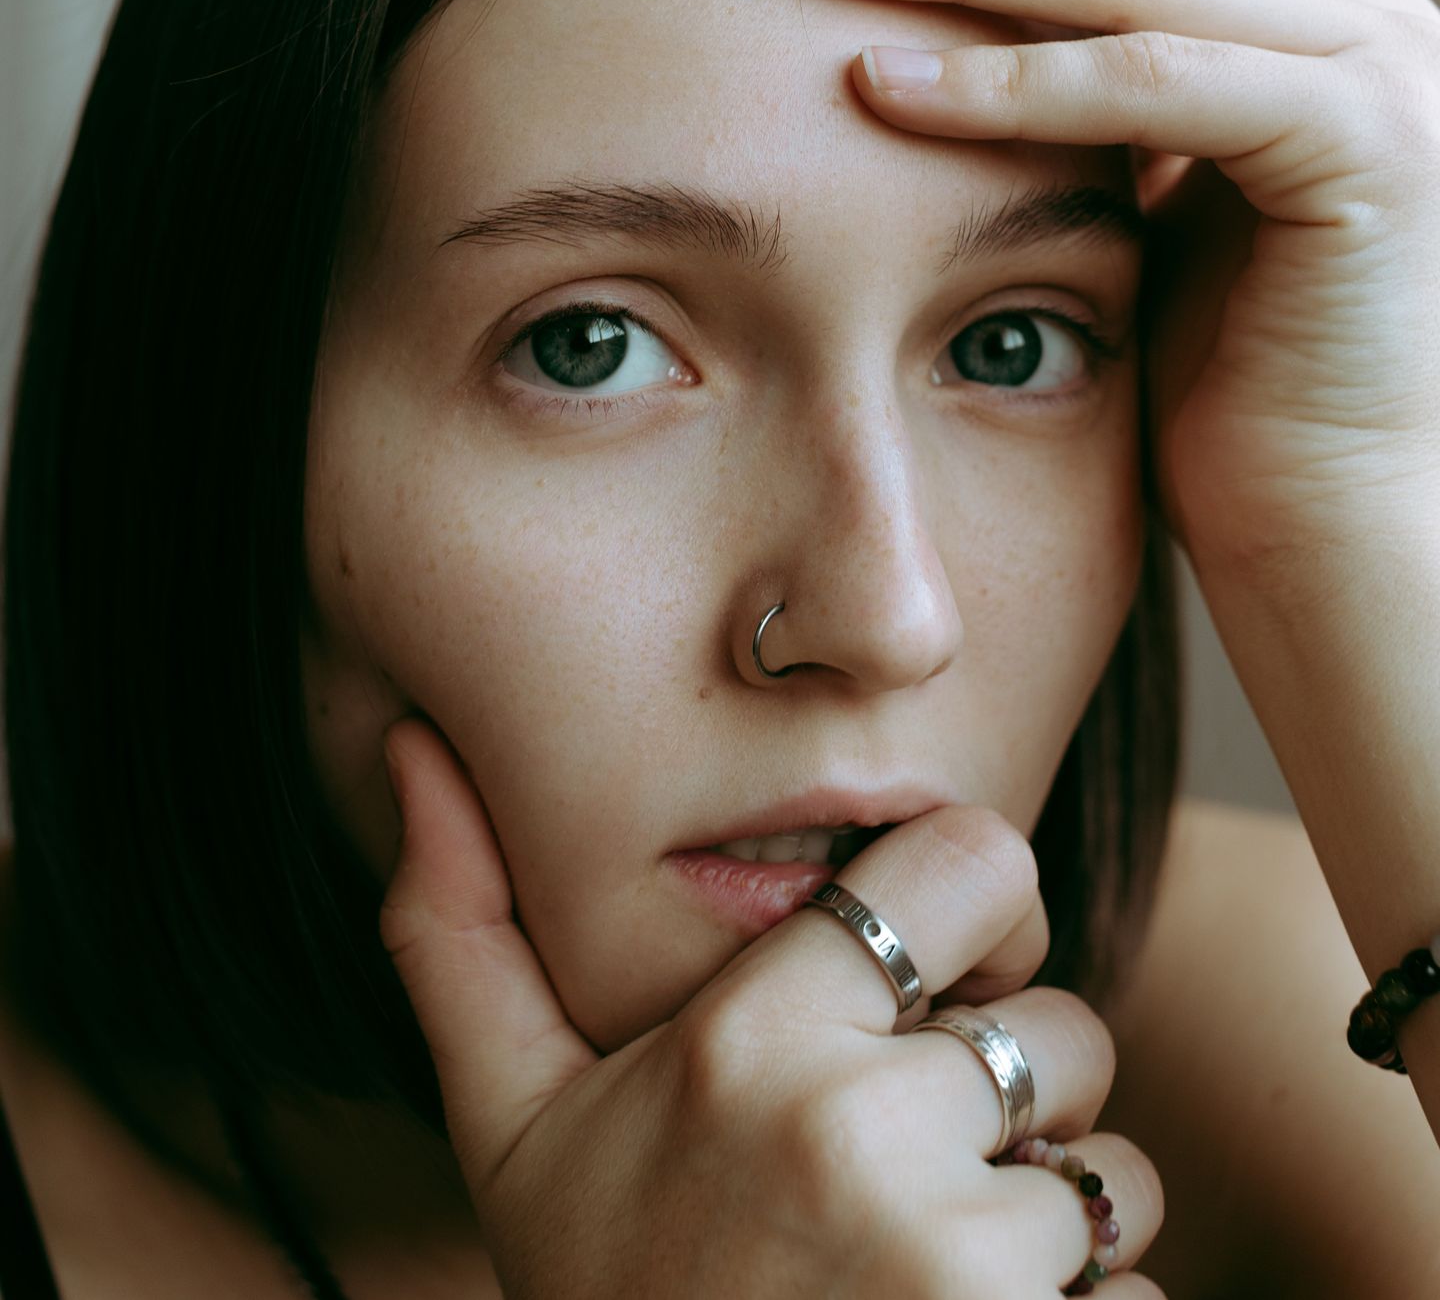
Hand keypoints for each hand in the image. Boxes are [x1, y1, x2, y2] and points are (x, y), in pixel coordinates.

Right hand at [379, 714, 1164, 1297]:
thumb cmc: (608, 1297)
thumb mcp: (514, 1126)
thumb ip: (462, 933)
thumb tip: (406, 746)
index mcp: (751, 1039)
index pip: (977, 858)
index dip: (974, 911)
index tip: (926, 987)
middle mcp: (860, 1133)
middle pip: (1061, 1028)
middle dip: (1008, 1097)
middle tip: (908, 1170)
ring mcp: (959, 1263)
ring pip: (1111, 1172)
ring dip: (1050, 1224)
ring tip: (927, 1272)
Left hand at [778, 0, 1439, 592]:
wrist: (1334, 536)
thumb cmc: (1216, 389)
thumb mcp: (1136, 197)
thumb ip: (1084, 95)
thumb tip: (944, 22)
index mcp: (1292, 6)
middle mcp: (1350, 7)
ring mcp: (1377, 64)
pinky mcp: (1370, 145)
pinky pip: (1159, 87)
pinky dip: (1014, 84)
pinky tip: (882, 84)